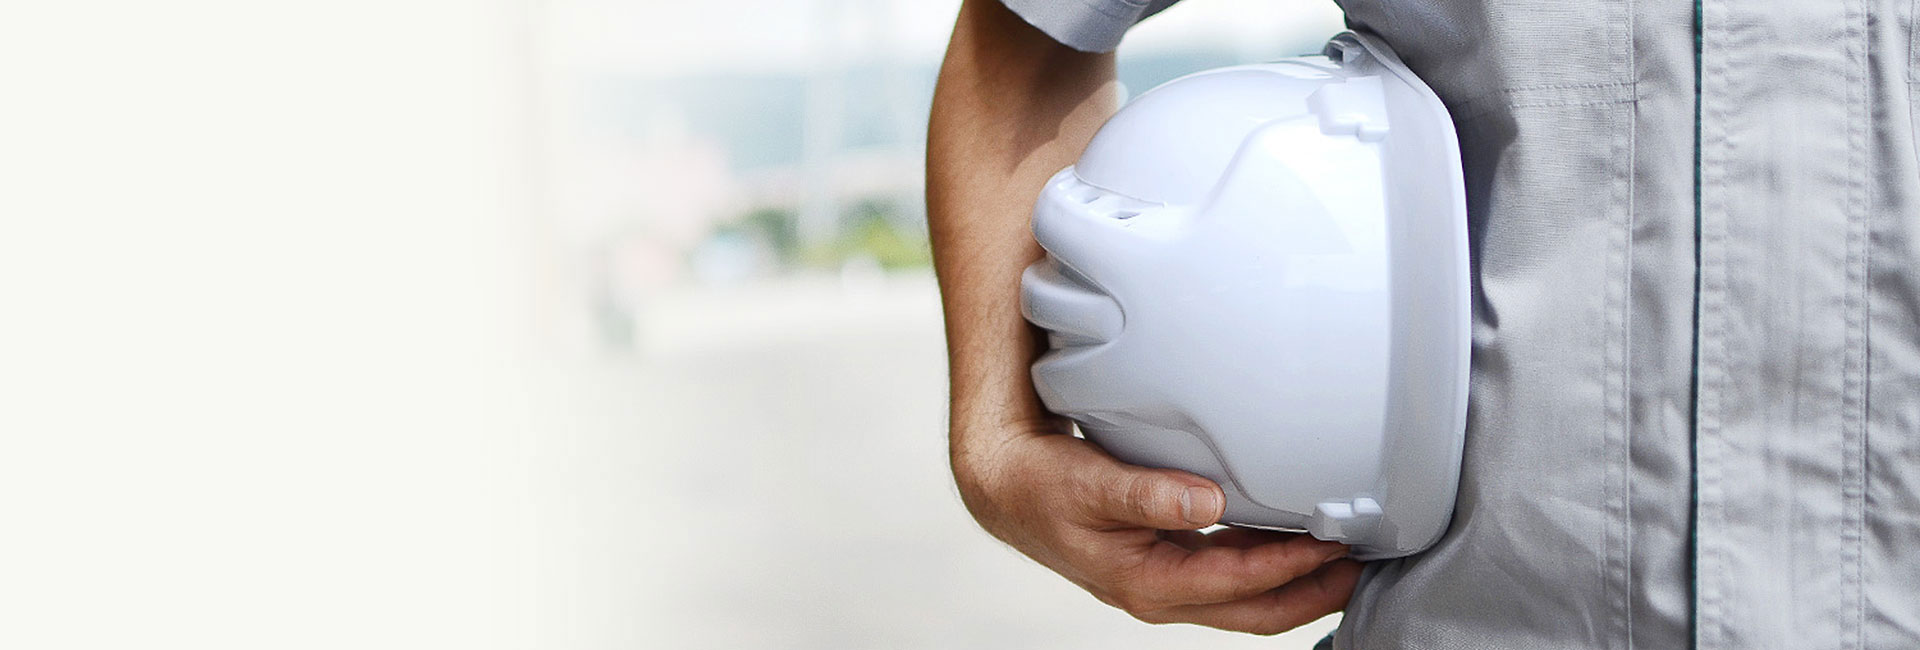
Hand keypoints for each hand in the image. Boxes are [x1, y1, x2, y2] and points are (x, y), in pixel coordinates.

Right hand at [953, 425, 1362, 634]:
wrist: (1006, 489)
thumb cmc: (1041, 486)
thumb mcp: (1088, 484)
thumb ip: (1146, 493)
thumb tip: (1205, 500)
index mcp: (1143, 580)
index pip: (1234, 582)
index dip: (1288, 567)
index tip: (1331, 543)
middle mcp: (1159, 592)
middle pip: (1253, 611)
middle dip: (1311, 594)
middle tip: (1363, 567)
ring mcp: (1164, 582)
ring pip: (1245, 599)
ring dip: (1296, 584)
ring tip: (1344, 560)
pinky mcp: (1167, 564)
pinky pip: (1229, 576)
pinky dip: (1267, 566)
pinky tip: (1293, 545)